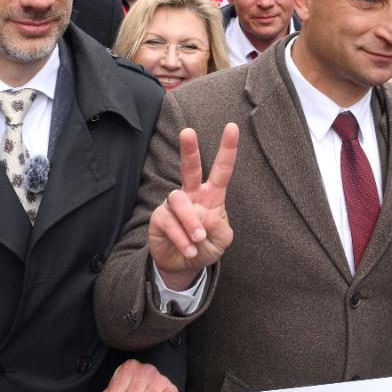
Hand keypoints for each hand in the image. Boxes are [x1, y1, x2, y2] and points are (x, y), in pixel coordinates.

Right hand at [148, 124, 237, 290]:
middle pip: (190, 167)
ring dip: (191, 223)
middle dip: (189, 149)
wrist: (183, 265)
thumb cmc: (206, 246)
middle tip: (188, 131)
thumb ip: (220, 227)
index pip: (221, 169)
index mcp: (212, 195)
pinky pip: (169, 222)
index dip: (227, 149)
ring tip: (198, 239)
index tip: (232, 126)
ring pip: (179, 201)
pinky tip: (188, 249)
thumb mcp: (222, 240)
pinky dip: (181, 238)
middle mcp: (192, 194)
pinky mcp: (159, 217)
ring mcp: (174, 205)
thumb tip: (205, 214)